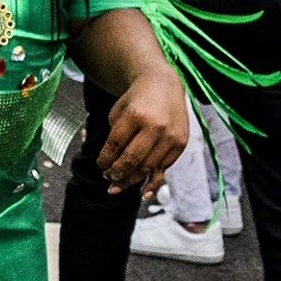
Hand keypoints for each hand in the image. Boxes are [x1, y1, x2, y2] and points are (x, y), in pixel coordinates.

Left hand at [95, 64, 189, 196]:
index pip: (115, 145)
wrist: (164, 86)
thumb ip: (115, 137)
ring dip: (130, 180)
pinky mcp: (180, 145)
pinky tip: (143, 194)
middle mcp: (156, 126)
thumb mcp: (119, 111)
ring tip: (117, 186)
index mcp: (136, 115)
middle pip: (132, 159)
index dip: (105, 160)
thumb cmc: (136, 101)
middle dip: (117, 173)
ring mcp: (170, 136)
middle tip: (108, 178)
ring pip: (147, 167)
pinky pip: (164, 168)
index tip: (100, 166)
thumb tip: (111, 167)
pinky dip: (153, 183)